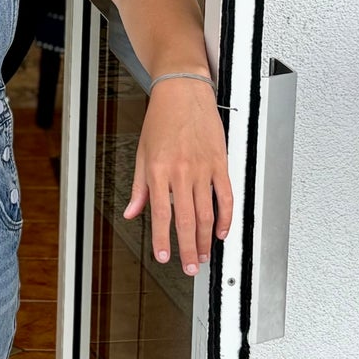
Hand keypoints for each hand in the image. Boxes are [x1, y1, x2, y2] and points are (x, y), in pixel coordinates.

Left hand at [123, 78, 232, 274]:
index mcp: (158, 171)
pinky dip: (226, 217)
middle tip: (188, 267)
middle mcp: (181, 172)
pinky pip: (226, 196)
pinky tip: (222, 231)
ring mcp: (203, 169)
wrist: (183, 92)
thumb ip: (139, 188)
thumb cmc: (161, 119)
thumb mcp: (141, 153)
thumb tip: (132, 212)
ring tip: (203, 255)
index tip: (165, 257)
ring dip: (206, 239)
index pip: (161, 215)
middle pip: (187, 221)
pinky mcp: (220, 163)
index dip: (163, 240)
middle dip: (188, 249)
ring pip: (207, 213)